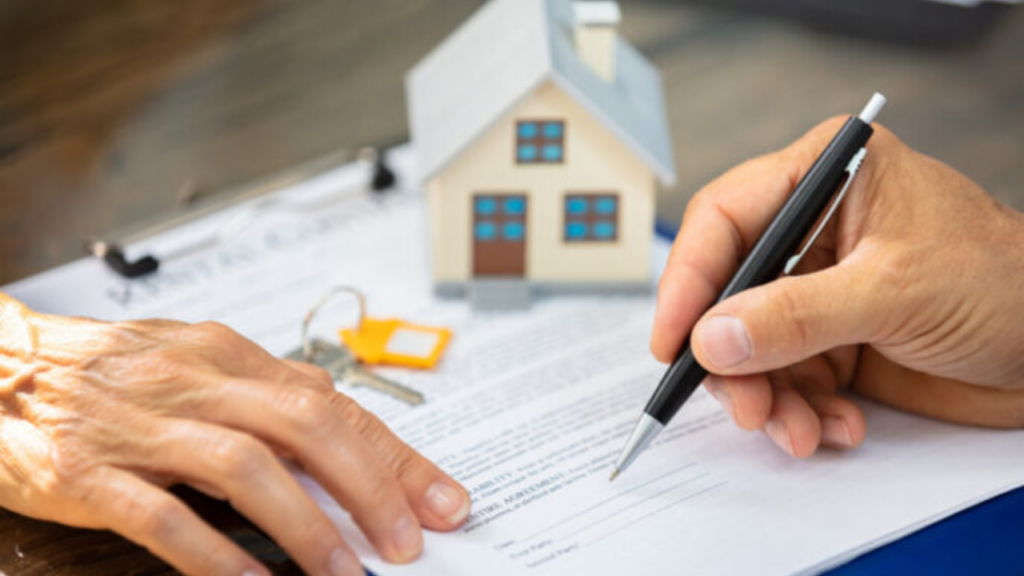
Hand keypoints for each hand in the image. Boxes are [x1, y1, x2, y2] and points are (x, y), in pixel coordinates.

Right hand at [0, 297, 470, 575]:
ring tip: (346, 574)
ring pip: (246, 468)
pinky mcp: (92, 473)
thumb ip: (271, 402)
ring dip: (306, 526)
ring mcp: (143, 427)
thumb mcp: (201, 370)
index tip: (441, 501)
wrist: (5, 366)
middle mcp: (195, 381)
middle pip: (305, 425)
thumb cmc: (115, 373)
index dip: (394, 456)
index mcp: (229, 354)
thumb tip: (354, 448)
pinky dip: (220, 556)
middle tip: (406, 543)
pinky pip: (166, 518)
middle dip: (369, 488)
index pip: (334, 402)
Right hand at [651, 117, 1023, 457]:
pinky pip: (787, 378)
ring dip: (769, 397)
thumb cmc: (1008, 282)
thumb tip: (711, 338)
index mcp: (827, 179)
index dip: (688, 280)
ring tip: (797, 430)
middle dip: (733, 358)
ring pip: (752, 346)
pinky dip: (803, 411)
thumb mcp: (894, 292)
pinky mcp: (833, 338)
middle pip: (729, 291)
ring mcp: (821, 288)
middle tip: (744, 404)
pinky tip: (836, 425)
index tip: (671, 340)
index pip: (725, 217)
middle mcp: (815, 230)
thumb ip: (795, 316)